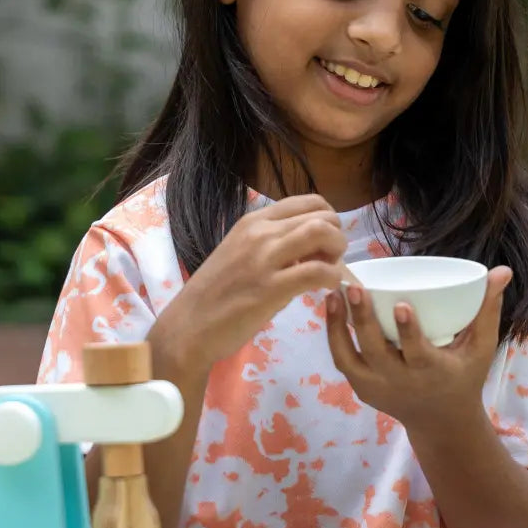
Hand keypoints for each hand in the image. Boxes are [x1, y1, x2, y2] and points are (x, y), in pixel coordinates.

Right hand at [157, 193, 347, 369]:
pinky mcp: (271, 288)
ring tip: (329, 271)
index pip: (308, 201)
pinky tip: (326, 288)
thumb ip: (272, 245)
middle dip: (337, 236)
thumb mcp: (241, 253)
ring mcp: (265, 258)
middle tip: (331, 259)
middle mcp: (260, 232)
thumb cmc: (215, 293)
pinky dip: (332, 278)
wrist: (189, 325)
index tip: (324, 241)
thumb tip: (308, 249)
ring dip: (337, 252)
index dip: (328, 218)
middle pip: (321, 215)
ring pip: (322, 233)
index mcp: (253, 221)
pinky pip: (317, 271)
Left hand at [325, 266, 513, 432]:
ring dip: (338, 327)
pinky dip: (334, 336)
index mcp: (432, 372)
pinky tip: (331, 307)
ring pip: (350, 358)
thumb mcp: (482, 347)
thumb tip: (502, 270)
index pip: (418, 354)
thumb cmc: (463, 375)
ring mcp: (377, 388)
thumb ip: (489, 309)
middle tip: (355, 287)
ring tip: (333, 294)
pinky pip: (343, 361)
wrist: (440, 421)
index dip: (409, 332)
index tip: (402, 305)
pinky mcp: (362, 388)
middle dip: (364, 320)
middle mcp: (401, 382)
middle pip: (377, 352)